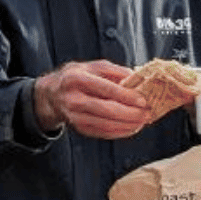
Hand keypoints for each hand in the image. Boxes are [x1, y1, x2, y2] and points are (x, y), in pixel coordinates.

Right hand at [32, 60, 151, 139]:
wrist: (52, 94)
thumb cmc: (77, 77)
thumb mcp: (93, 66)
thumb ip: (115, 71)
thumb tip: (137, 79)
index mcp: (77, 79)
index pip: (106, 89)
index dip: (127, 96)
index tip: (144, 100)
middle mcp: (73, 99)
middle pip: (107, 110)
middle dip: (131, 114)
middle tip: (148, 113)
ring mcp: (75, 116)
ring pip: (106, 125)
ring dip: (128, 125)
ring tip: (143, 121)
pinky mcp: (79, 128)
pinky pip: (103, 133)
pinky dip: (120, 132)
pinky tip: (132, 128)